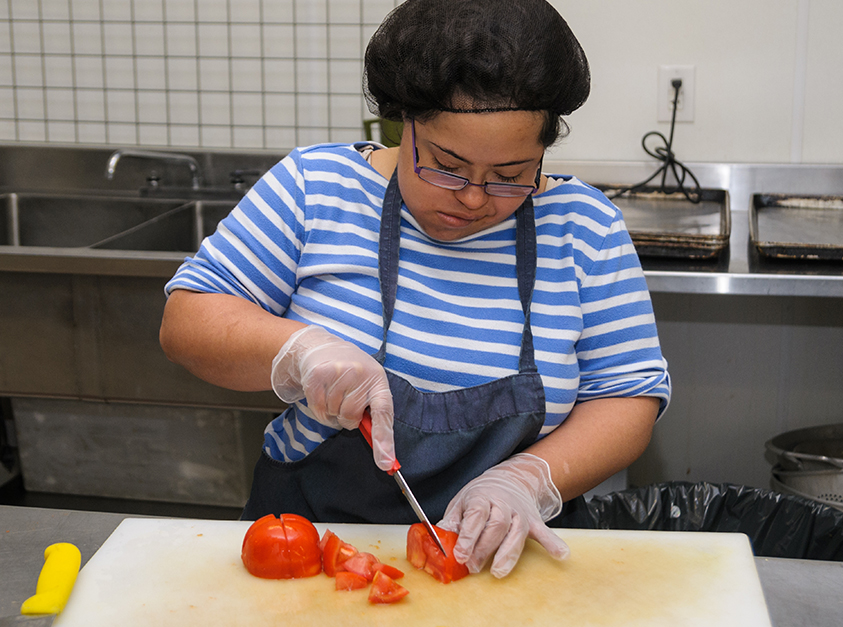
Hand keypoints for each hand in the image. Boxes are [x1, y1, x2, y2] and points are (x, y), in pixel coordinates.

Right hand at [270, 325, 394, 469]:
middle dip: (346, 417)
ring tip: (333, 393)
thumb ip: (374, 414)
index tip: (386, 462)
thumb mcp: (369, 386)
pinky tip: (322, 392)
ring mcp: (339, 372)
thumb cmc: (351, 373)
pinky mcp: (318, 374)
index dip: (384, 440)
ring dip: (331, 411)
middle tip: (345, 400)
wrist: (323, 348)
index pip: (384, 414)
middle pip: (351, 418)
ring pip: (333, 414)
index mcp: (378, 381)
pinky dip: (318, 408)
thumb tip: (383, 454)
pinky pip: (318, 408)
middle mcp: (361, 374)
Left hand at [439, 453, 568, 577]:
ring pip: (517, 532)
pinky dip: (553, 543)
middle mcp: (503, 503)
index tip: (460, 554)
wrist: (508, 480)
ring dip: (508, 553)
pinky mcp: (533, 521)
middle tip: (473, 566)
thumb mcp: (461, 502)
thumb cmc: (480, 496)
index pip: (476, 515)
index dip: (468, 535)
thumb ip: (452, 521)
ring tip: (498, 572)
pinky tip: (561, 555)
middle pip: (496, 525)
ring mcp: (520, 512)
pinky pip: (544, 532)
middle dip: (484, 548)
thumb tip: (439, 539)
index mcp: (481, 497)